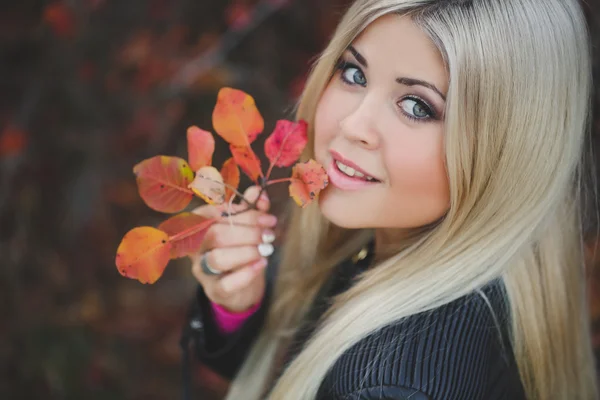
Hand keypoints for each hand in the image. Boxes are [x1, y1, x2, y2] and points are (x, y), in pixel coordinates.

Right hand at [190, 186, 276, 312]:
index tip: (266, 215)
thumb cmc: (240, 249)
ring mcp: (203, 271)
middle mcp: (196, 248)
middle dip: (248, 232)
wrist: (241, 286)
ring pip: (217, 259)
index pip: (213, 213)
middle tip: (269, 234)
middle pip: (215, 234)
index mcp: (200, 226)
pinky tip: (261, 264)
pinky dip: (246, 274)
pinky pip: (226, 284)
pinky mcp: (214, 291)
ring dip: (247, 251)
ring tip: (266, 249)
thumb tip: (258, 192)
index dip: (242, 212)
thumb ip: (250, 208)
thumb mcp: (246, 227)